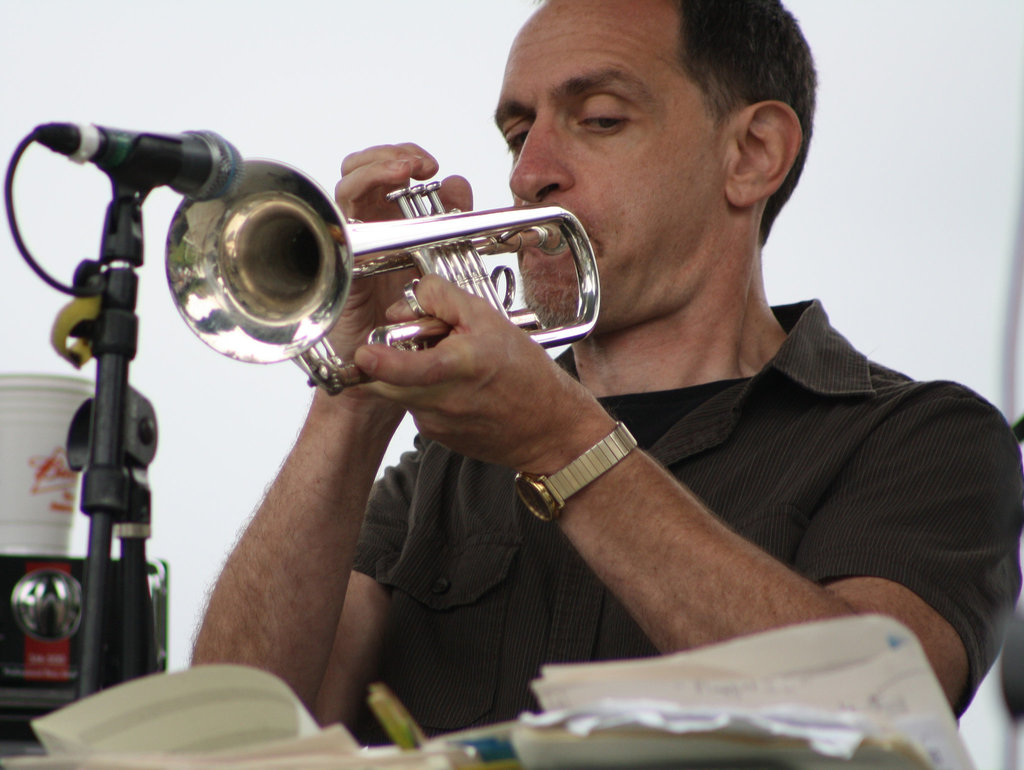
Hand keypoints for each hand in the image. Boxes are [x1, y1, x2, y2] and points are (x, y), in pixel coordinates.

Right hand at [327, 144, 472, 367]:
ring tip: (405, 170)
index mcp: (390, 222)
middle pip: (364, 169)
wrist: (390, 356)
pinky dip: (357, 188)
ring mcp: (351, 236)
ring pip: (349, 182)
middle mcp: (367, 225)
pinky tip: (380, 191)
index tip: (433, 168)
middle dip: (392, 155)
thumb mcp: (438, 259)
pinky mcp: (340, 250)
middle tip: (420, 165)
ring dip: (377, 166)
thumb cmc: (408, 314)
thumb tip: (456, 183)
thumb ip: (448, 223)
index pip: (389, 174)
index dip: (407, 159)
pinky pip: (338, 209)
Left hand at [351, 275, 613, 470]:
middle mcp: (440, 400)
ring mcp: (436, 423)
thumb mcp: (491, 318)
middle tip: (420, 343)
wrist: (549, 429)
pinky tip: (459, 386)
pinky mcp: (437, 437)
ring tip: (450, 364)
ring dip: (412, 373)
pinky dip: (428, 391)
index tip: (364, 351)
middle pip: (385, 379)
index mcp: (456, 367)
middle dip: (390, 357)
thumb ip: (444, 299)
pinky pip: (418, 406)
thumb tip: (413, 295)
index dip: (375, 360)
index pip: (399, 368)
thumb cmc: (526, 374)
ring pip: (402, 391)